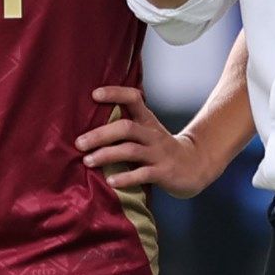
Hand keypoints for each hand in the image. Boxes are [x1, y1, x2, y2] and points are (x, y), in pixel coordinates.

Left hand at [77, 87, 214, 197]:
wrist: (195, 166)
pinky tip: (110, 181)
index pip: (134, 98)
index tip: (94, 94)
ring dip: (107, 155)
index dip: (115, 93)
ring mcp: (159, 153)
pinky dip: (125, 178)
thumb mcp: (147, 132)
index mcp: (148, 121)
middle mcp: (152, 134)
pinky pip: (143, 174)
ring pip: (131, 150)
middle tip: (79, 143)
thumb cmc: (161, 149)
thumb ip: (125, 128)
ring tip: (87, 161)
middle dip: (100, 134)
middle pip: (126, 128)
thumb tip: (88, 127)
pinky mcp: (163, 172)